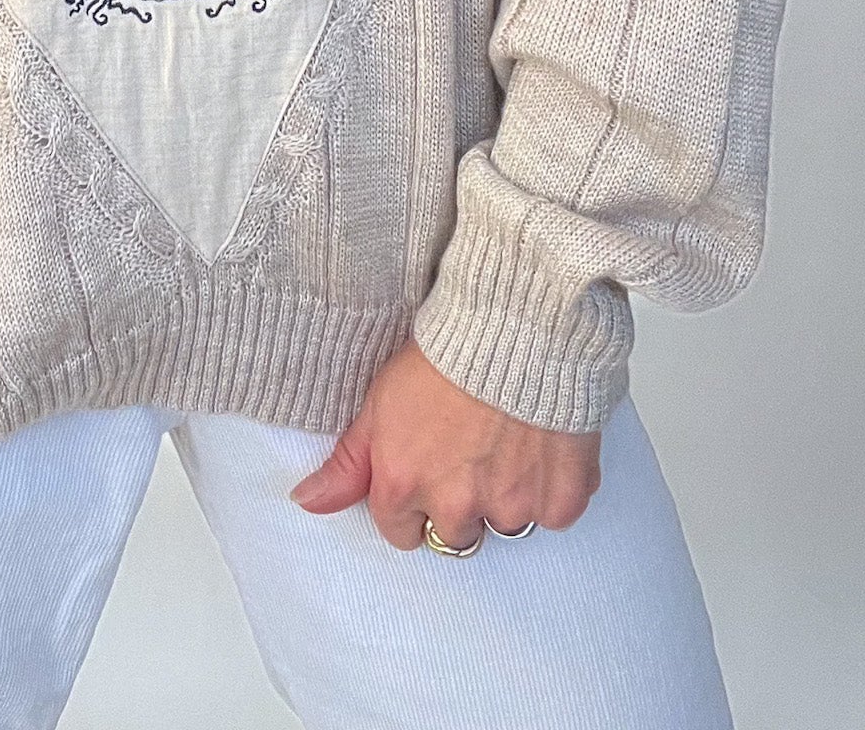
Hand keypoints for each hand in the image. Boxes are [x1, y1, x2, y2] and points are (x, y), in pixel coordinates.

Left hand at [289, 338, 599, 549]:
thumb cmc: (445, 354)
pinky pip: (554, 514)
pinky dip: (552, 488)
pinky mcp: (560, 499)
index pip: (401, 534)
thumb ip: (347, 464)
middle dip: (460, 505)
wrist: (517, 327)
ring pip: (506, 526)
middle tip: (471, 454)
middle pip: (455, 537)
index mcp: (403, 487)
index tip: (426, 472)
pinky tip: (543, 445)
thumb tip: (304, 502)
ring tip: (508, 444)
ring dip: (506, 497)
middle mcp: (456, 508)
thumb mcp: (379, 402)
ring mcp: (511, 507)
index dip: (411, 504)